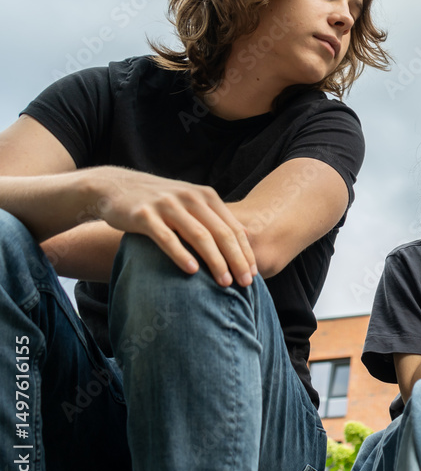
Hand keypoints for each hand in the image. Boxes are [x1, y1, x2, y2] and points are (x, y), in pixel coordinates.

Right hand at [88, 167, 255, 286]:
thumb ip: (214, 217)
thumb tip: (244, 239)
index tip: (254, 273)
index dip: (245, 251)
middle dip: (236, 260)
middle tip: (245, 283)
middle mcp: (190, 198)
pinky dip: (181, 255)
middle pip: (221, 233)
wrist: (115, 187)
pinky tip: (192, 271)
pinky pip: (166, 238)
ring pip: (199, 235)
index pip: (233, 227)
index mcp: (205, 196)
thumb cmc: (159, 202)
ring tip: (224, 282)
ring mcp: (167, 205)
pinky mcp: (144, 215)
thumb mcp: (190, 203)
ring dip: (215, 261)